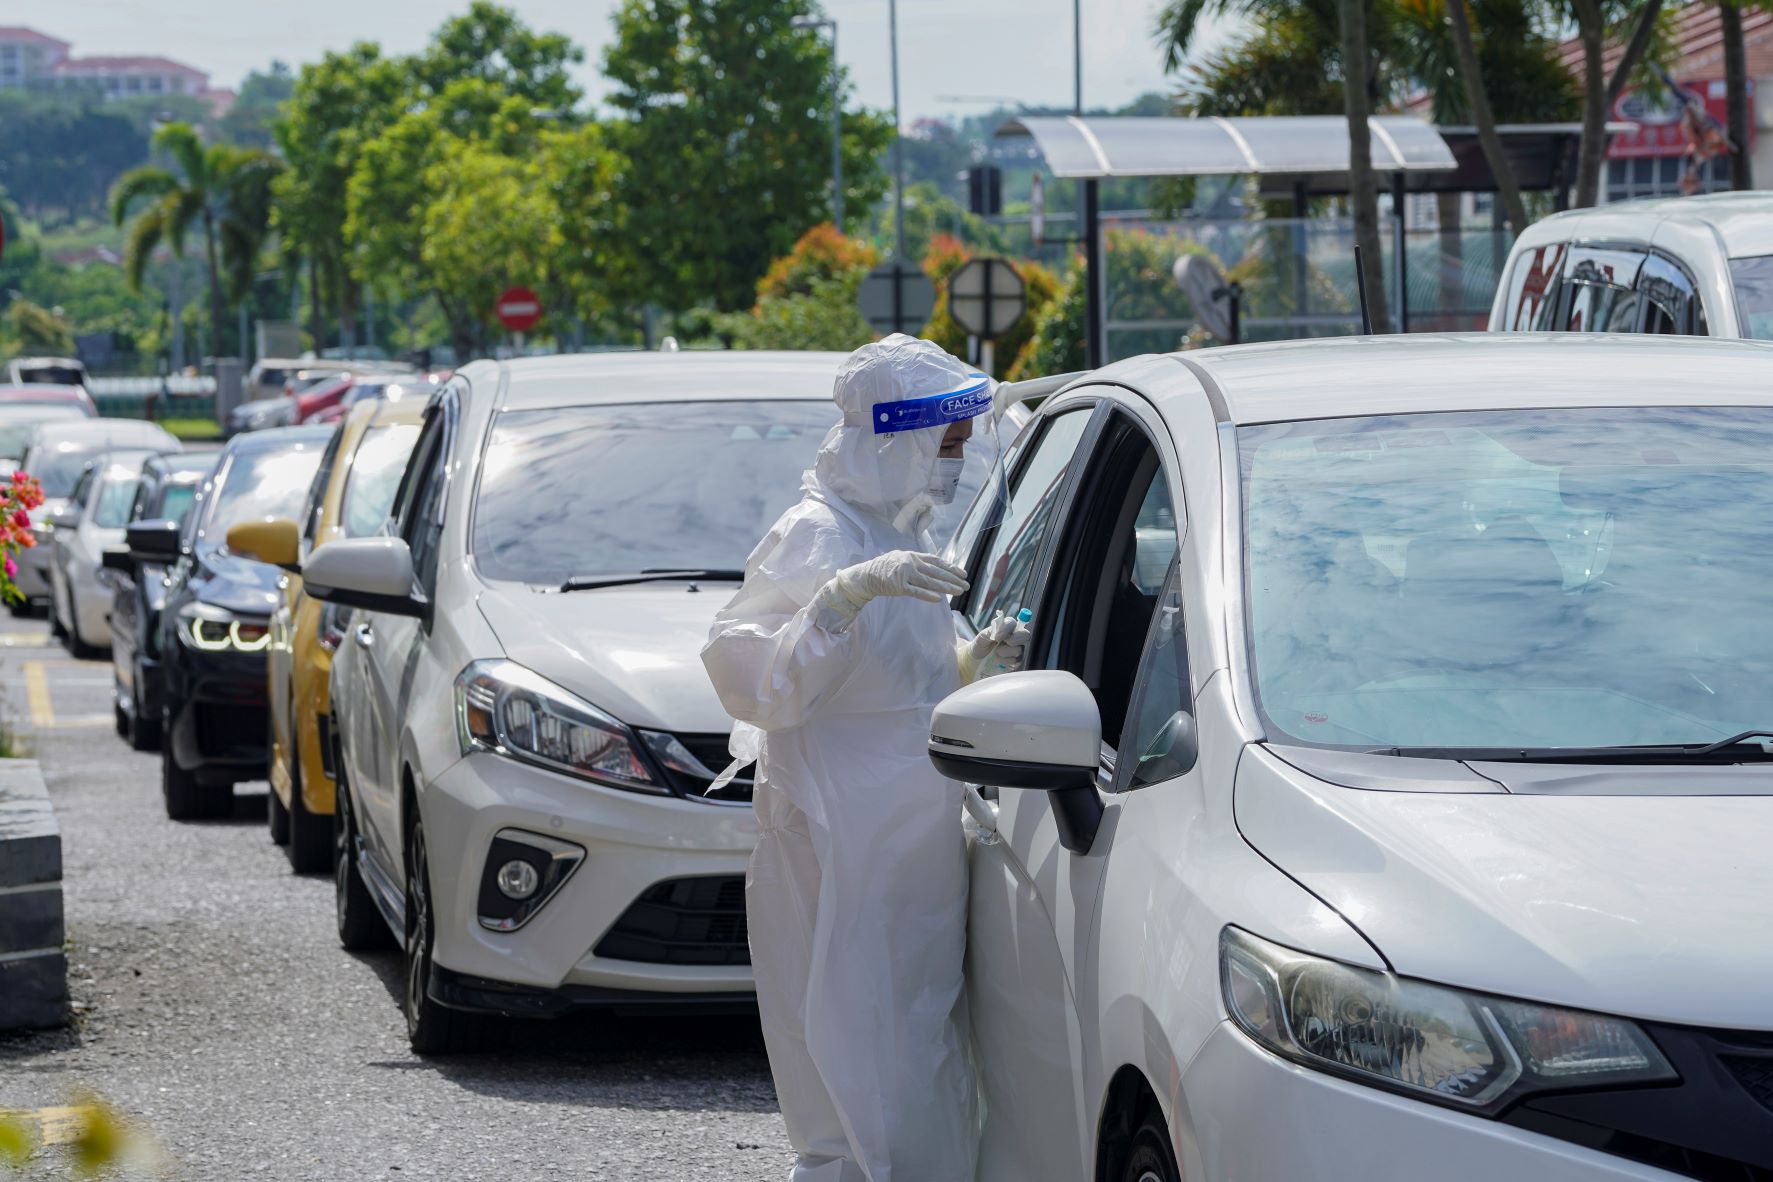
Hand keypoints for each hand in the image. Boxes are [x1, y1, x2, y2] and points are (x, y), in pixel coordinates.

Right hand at [813, 550, 968, 631]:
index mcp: (913, 555)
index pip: (936, 561)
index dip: (950, 567)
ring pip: (930, 582)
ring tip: (958, 592)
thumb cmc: (884, 568)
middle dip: (953, 579)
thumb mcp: (902, 559)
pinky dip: (927, 595)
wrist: (865, 575)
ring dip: (946, 587)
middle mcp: (911, 562)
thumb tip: (934, 567)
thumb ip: (917, 562)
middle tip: (966, 586)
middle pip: (936, 572)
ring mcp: (905, 574)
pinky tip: (939, 599)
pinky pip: (916, 592)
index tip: (962, 574)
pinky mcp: (898, 586)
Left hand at [957, 611, 1031, 681]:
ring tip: (995, 653)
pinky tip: (998, 660)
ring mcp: (1018, 649)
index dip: (1007, 629)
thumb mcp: (983, 635)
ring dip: (1004, 652)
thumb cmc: (981, 645)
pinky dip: (1004, 661)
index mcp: (1008, 627)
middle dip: (1013, 640)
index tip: (997, 637)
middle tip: (1000, 643)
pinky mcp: (1017, 662)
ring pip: (1019, 649)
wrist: (977, 660)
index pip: (1014, 623)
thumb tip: (1000, 629)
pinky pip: (1016, 661)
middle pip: (1025, 635)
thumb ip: (992, 630)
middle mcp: (1016, 637)